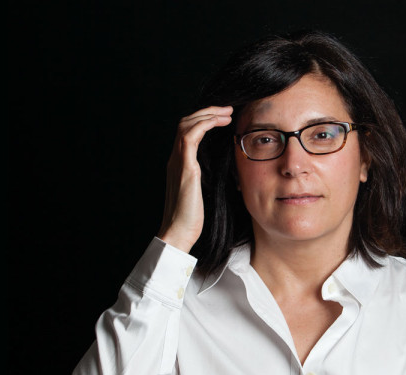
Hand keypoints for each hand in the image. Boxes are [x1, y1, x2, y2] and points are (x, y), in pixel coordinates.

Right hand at [158, 105, 232, 252]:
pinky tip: (220, 122)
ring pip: (187, 124)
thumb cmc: (192, 219)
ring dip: (208, 114)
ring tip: (227, 113)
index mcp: (179, 165)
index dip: (204, 121)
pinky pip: (190, 136)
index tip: (223, 119)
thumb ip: (207, 179)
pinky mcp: (185, 167)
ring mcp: (178, 162)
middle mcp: (176, 160)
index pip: (188, 133)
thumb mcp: (202, 193)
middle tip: (228, 111)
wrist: (179, 232)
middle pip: (186, 123)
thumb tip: (223, 172)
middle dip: (207, 112)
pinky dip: (205, 124)